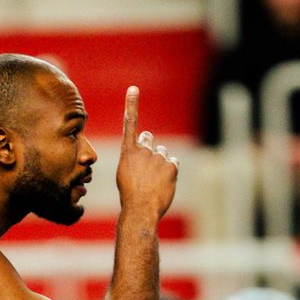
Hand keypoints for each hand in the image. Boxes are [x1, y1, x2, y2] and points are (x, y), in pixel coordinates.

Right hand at [114, 86, 177, 220]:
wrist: (140, 210)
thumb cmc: (130, 196)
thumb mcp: (126, 175)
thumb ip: (135, 160)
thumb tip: (148, 155)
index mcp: (128, 152)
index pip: (130, 124)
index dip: (132, 105)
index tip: (133, 89)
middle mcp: (142, 150)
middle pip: (149, 140)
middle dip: (150, 148)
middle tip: (147, 167)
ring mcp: (157, 157)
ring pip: (163, 154)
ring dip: (160, 163)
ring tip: (154, 182)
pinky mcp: (170, 165)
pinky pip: (173, 162)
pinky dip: (170, 171)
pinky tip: (164, 183)